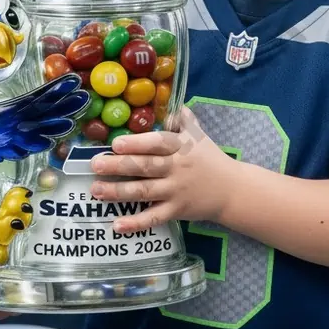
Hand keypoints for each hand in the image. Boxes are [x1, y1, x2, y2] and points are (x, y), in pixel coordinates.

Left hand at [89, 107, 235, 233]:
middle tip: (95, 165)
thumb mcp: (200, 135)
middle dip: (118, 166)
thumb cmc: (211, 159)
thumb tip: (170, 104)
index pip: (157, 144)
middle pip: (145, 167)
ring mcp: (176, 191)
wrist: (232, 189)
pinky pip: (153, 218)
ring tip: (96, 190)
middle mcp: (176, 169)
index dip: (137, 144)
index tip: (116, 144)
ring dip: (118, 192)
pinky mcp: (176, 211)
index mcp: (180, 147)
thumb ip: (183, 119)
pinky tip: (116, 225)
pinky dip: (135, 223)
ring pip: (144, 192)